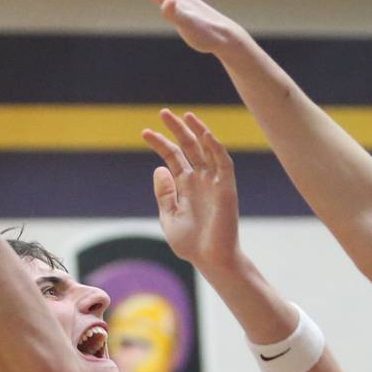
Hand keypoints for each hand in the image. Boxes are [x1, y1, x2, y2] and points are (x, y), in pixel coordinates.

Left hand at [142, 109, 239, 269]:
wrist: (211, 259)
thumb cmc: (191, 244)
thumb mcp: (169, 216)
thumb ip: (165, 193)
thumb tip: (159, 168)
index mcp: (186, 186)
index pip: (173, 157)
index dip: (161, 143)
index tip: (144, 132)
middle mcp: (201, 180)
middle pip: (189, 147)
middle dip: (177, 130)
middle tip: (163, 112)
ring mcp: (214, 183)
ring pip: (207, 150)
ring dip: (198, 132)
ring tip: (185, 116)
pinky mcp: (227, 188)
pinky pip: (224, 163)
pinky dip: (216, 148)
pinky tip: (205, 135)